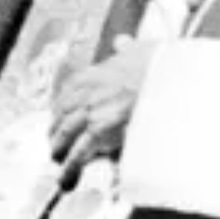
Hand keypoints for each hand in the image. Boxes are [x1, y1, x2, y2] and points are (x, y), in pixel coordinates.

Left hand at [48, 35, 155, 186]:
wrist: (166, 80)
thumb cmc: (156, 66)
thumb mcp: (137, 49)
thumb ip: (126, 48)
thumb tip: (122, 42)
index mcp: (93, 73)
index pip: (67, 92)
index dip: (61, 107)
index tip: (59, 114)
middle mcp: (85, 92)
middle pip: (61, 114)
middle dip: (56, 129)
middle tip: (53, 140)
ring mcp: (90, 111)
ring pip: (65, 133)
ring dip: (59, 147)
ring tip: (58, 159)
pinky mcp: (99, 130)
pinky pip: (79, 151)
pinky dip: (71, 165)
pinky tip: (67, 175)